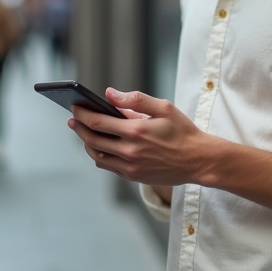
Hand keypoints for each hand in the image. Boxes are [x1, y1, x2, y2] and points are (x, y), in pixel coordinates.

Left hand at [66, 88, 216, 186]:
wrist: (198, 160)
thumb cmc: (182, 131)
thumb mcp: (164, 108)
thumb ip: (135, 99)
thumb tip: (110, 94)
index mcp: (136, 131)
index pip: (98, 122)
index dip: (82, 114)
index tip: (75, 107)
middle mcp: (130, 151)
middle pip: (92, 140)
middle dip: (79, 128)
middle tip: (73, 119)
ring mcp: (131, 166)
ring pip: (97, 155)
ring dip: (87, 143)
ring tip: (84, 133)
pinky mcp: (133, 176)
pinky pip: (108, 166)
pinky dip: (99, 155)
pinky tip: (100, 146)